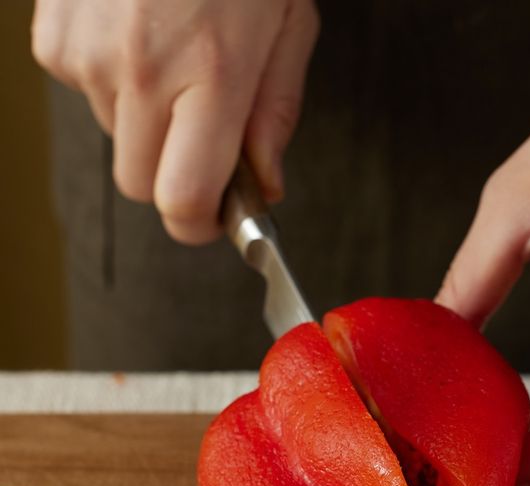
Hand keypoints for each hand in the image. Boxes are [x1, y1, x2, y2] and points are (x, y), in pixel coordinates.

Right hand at [32, 0, 318, 243]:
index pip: (183, 201)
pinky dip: (112, 82)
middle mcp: (141, 72)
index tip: (216, 216)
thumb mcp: (289, 28)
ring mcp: (88, 52)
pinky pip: (83, 92)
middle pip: (141, 187)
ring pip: (113, 139)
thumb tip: (265, 185)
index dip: (200, 224)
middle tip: (202, 134)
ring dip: (145, 122)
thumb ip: (275, 115)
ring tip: (174, 57)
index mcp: (210, 78)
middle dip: (173, 176)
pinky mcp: (53, 34)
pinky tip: (138, 36)